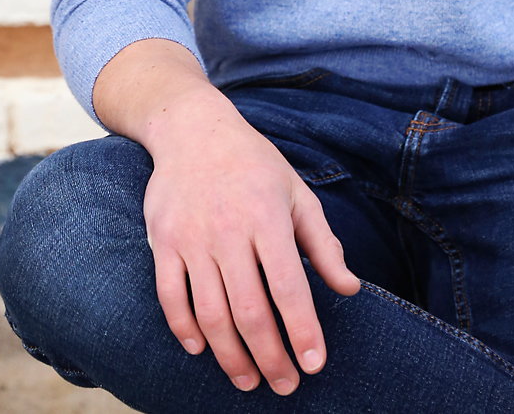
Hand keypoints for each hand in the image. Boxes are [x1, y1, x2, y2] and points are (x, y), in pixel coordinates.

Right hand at [143, 86, 359, 393]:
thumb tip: (350, 288)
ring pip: (210, 313)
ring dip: (230, 356)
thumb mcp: (297, 192)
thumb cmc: (254, 163)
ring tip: (249, 380)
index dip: (302, 330)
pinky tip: (202, 350)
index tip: (315, 364)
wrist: (193, 129)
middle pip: (249, 311)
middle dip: (270, 357)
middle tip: (286, 385)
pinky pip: (170, 297)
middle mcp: (228, 230)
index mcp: (267, 216)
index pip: (288, 286)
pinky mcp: (163, 242)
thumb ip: (324, 243)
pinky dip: (185, 330)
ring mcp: (191, 238)